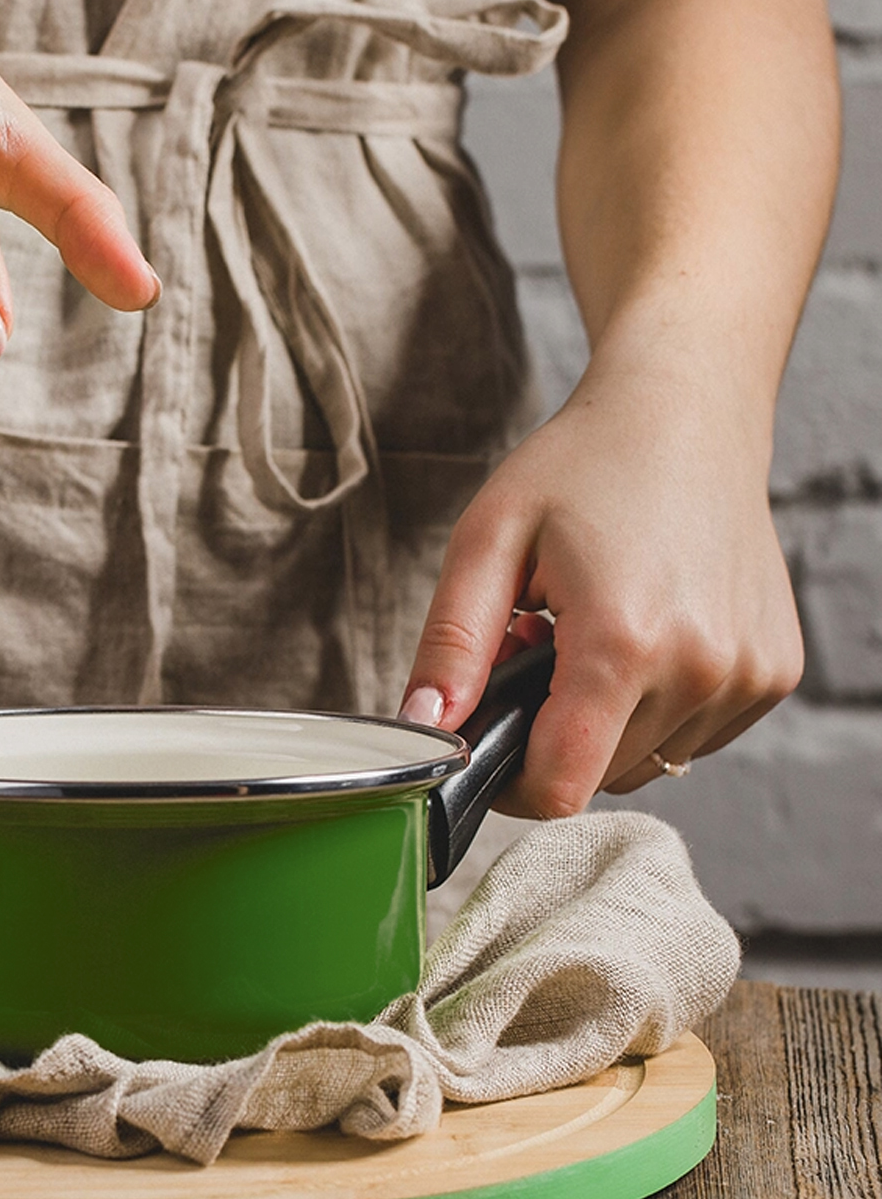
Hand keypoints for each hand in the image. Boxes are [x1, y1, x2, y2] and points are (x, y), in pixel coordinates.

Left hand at [398, 361, 803, 817]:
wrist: (687, 411)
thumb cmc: (582, 465)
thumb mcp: (489, 540)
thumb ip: (452, 643)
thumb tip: (423, 726)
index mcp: (624, 641)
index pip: (559, 786)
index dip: (507, 783)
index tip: (486, 738)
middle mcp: (702, 668)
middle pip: (599, 774)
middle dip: (551, 730)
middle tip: (537, 645)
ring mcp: (749, 674)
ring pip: (648, 760)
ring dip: (604, 720)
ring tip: (589, 631)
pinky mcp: (776, 672)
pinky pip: (693, 734)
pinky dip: (656, 705)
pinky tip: (643, 633)